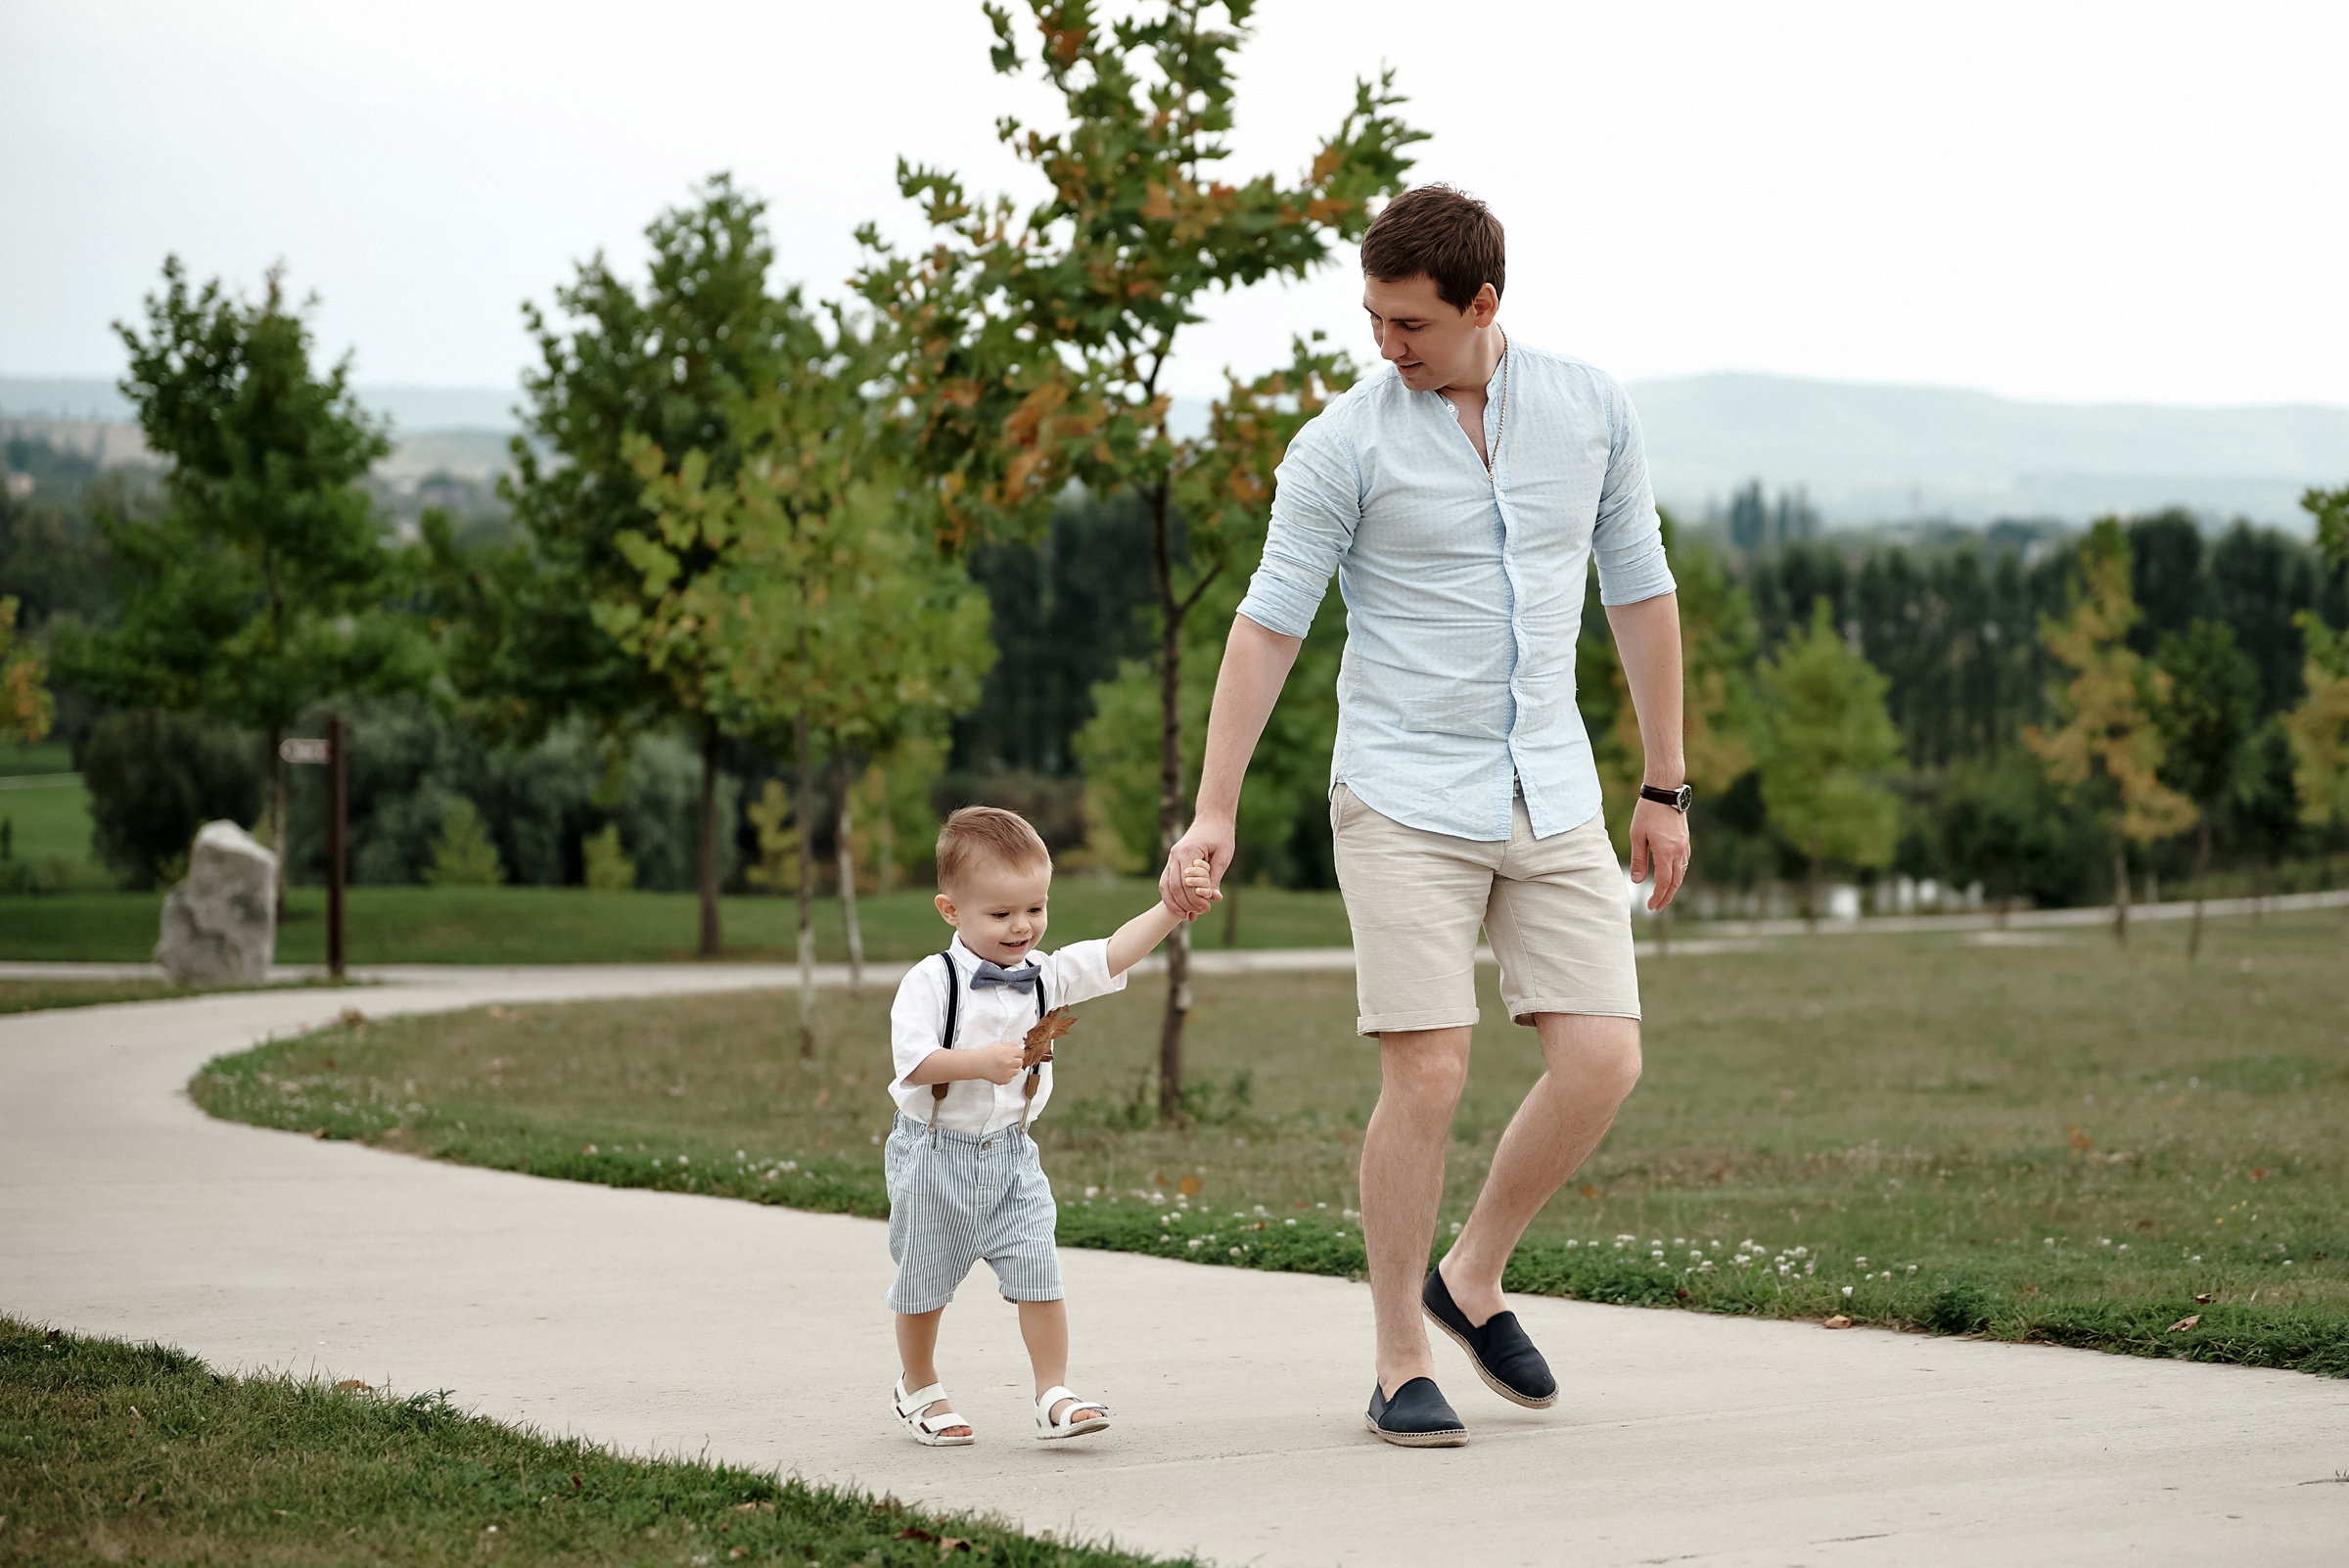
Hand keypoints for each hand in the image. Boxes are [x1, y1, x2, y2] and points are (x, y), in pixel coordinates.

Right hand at [972, 1039, 1025, 1085]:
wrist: (978, 1064)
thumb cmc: (987, 1054)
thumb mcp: (999, 1045)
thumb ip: (1011, 1046)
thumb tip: (1018, 1048)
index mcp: (1010, 1052)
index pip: (1022, 1054)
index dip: (1017, 1054)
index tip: (1014, 1056)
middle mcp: (1010, 1062)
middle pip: (1020, 1062)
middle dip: (1015, 1062)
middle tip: (1007, 1061)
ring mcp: (1008, 1072)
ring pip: (1016, 1071)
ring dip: (1011, 1069)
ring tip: (1002, 1067)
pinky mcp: (1005, 1080)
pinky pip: (1010, 1078)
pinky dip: (1006, 1076)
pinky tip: (1000, 1072)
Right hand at [1161, 815, 1233, 917]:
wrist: (1212, 817)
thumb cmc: (1220, 835)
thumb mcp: (1223, 857)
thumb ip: (1215, 878)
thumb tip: (1214, 898)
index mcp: (1188, 852)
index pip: (1188, 883)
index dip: (1196, 899)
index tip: (1207, 907)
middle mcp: (1175, 855)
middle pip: (1174, 887)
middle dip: (1186, 903)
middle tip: (1200, 912)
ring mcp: (1171, 858)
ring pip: (1166, 886)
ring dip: (1174, 903)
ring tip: (1185, 916)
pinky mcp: (1173, 861)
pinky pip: (1167, 881)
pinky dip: (1171, 895)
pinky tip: (1181, 907)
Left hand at [1627, 797, 1690, 911]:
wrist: (1665, 791)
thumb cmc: (1647, 812)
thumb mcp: (1637, 836)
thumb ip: (1638, 860)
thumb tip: (1638, 881)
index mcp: (1666, 852)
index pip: (1664, 882)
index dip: (1658, 896)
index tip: (1651, 906)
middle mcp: (1679, 851)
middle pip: (1676, 881)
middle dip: (1667, 897)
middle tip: (1658, 907)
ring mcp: (1684, 845)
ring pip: (1682, 872)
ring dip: (1674, 886)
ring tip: (1664, 895)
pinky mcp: (1685, 839)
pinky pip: (1684, 862)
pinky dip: (1678, 873)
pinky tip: (1671, 875)